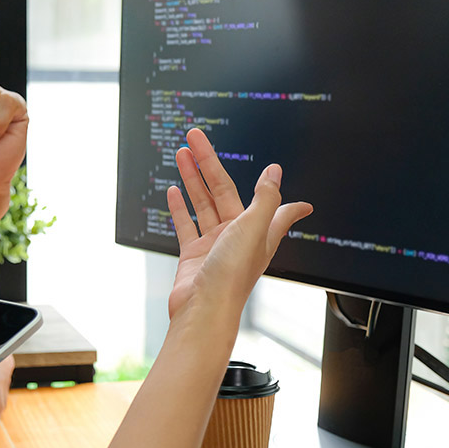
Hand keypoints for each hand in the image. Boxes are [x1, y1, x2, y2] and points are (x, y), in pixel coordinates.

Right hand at [166, 128, 312, 319]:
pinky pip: (186, 225)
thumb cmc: (231, 275)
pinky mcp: (193, 255)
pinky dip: (179, 207)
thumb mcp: (253, 228)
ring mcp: (213, 245)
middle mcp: (237, 236)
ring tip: (180, 154)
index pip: (270, 202)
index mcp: (258, 231)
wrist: (203, 310)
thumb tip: (275, 172)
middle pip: (222, 191)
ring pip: (202, 203)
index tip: (274, 171)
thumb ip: (264, 198)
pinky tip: (173, 191)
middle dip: (208, 163)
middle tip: (194, 137)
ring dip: (191, 178)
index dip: (274, 187)